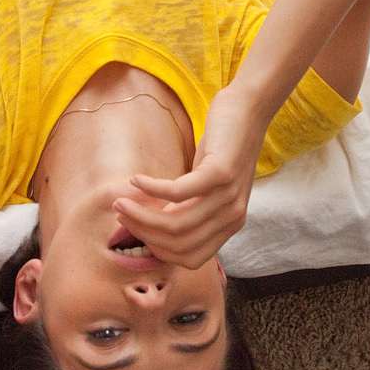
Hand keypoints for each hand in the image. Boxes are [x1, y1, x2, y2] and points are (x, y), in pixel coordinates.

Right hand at [112, 82, 266, 269]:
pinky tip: (136, 179)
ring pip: (175, 222)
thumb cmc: (221, 149)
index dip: (159, 250)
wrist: (248, 111)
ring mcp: (228, 196)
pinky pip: (177, 192)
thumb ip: (186, 209)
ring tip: (121, 201)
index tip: (136, 232)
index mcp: (230, 225)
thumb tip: (147, 225)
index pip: (190, 258)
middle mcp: (232, 216)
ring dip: (141, 214)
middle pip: (178, 243)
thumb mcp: (206, 188)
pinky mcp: (219, 173)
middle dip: (143, 232)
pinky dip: (151, 188)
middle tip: (121, 215)